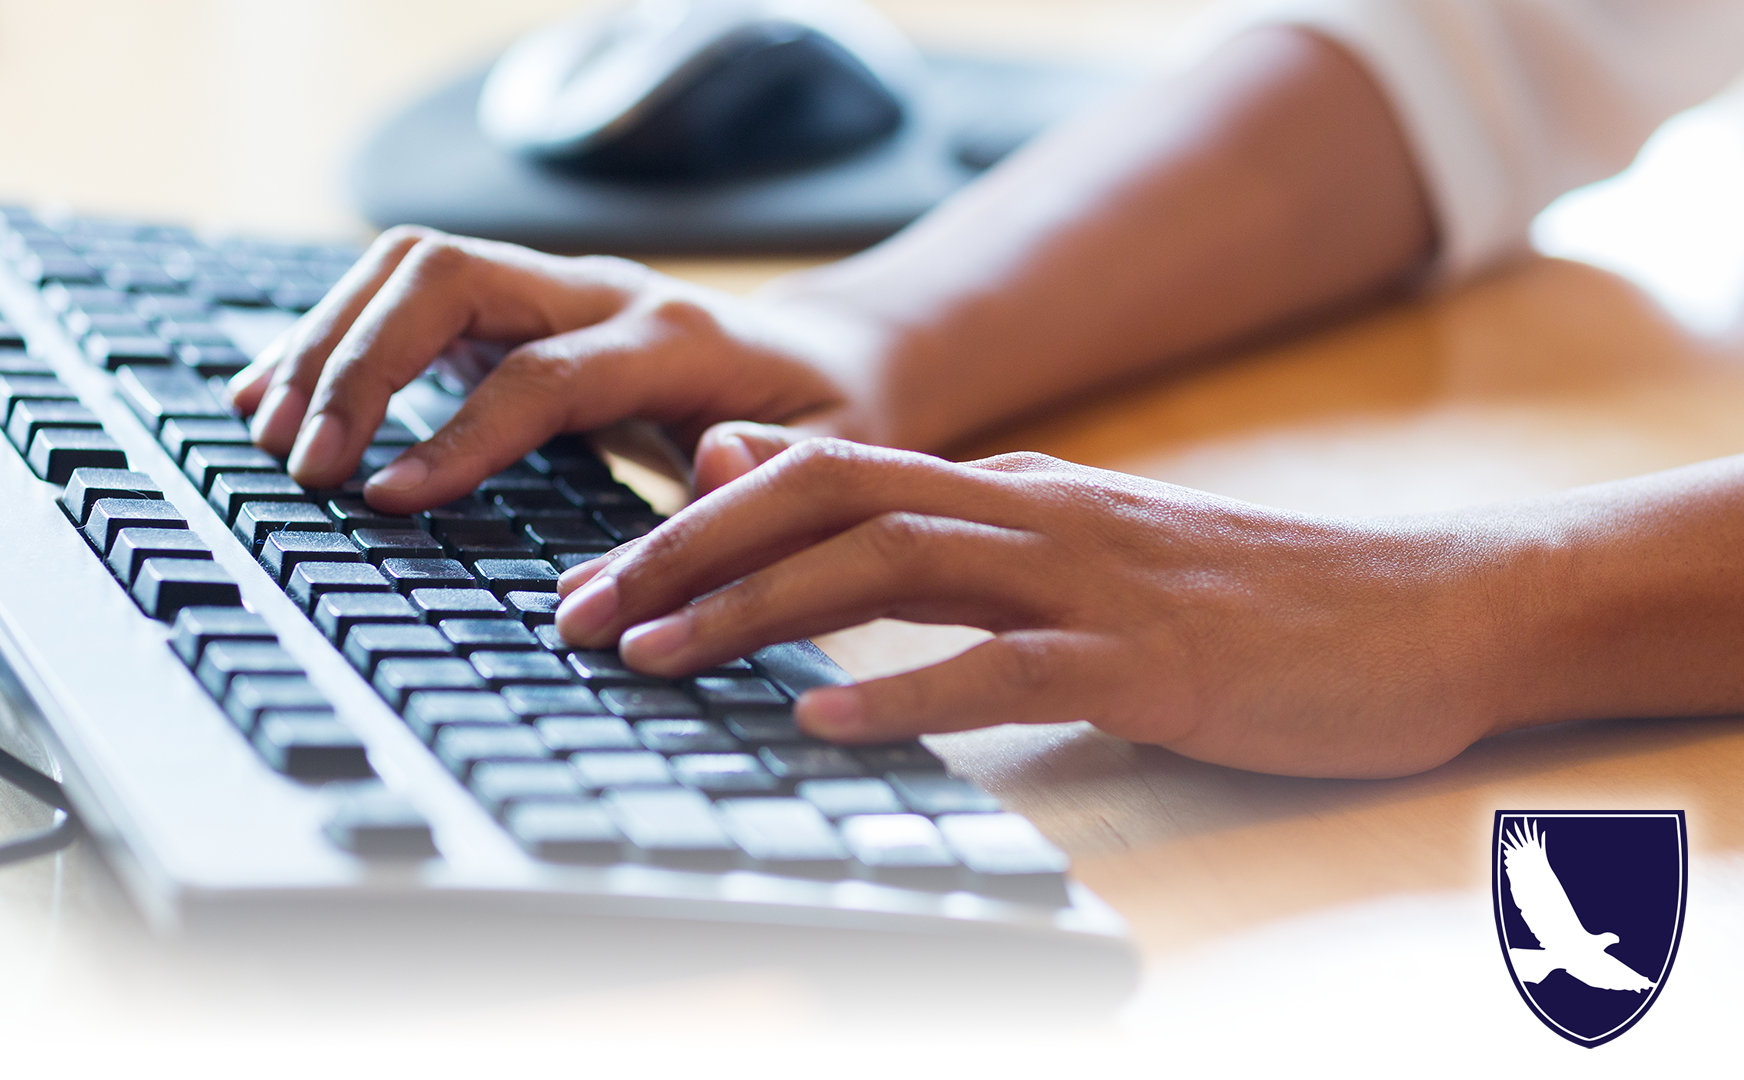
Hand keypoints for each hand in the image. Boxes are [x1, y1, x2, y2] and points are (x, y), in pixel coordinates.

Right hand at [228, 227, 888, 511]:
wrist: (833, 365)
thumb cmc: (831, 427)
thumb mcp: (836, 464)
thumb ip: (775, 475)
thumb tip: (713, 467)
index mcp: (679, 338)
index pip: (545, 371)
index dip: (462, 433)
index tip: (386, 498)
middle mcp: (604, 292)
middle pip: (451, 277)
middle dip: (361, 362)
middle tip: (304, 463)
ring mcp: (554, 290)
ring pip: (415, 269)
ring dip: (330, 342)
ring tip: (266, 432)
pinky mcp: (517, 309)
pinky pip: (409, 296)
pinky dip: (336, 338)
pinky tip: (281, 396)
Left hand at [553, 440, 1505, 778]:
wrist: (1423, 609)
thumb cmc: (1239, 597)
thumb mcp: (1076, 540)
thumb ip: (949, 524)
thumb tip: (812, 500)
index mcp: (1010, 489)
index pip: (820, 477)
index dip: (695, 522)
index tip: (599, 577)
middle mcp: (1032, 512)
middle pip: (826, 505)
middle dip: (686, 555)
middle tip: (579, 614)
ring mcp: (1090, 579)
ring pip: (890, 570)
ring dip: (758, 613)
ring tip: (656, 655)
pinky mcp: (1147, 660)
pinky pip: (1005, 669)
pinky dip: (905, 691)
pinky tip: (826, 722)